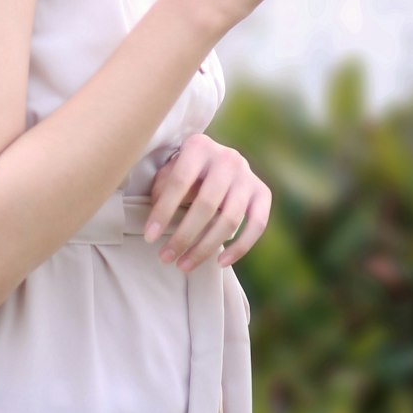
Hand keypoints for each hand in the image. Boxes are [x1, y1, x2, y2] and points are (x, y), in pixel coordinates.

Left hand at [144, 133, 270, 271]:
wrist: (218, 159)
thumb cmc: (185, 170)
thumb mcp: (169, 171)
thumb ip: (162, 189)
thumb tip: (158, 220)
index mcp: (199, 146)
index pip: (179, 182)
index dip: (163, 212)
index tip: (149, 238)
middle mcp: (227, 158)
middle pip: (206, 204)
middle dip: (184, 236)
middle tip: (166, 257)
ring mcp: (248, 175)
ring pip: (230, 220)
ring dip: (205, 248)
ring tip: (184, 265)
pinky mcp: (263, 192)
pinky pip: (257, 225)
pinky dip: (240, 248)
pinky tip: (220, 263)